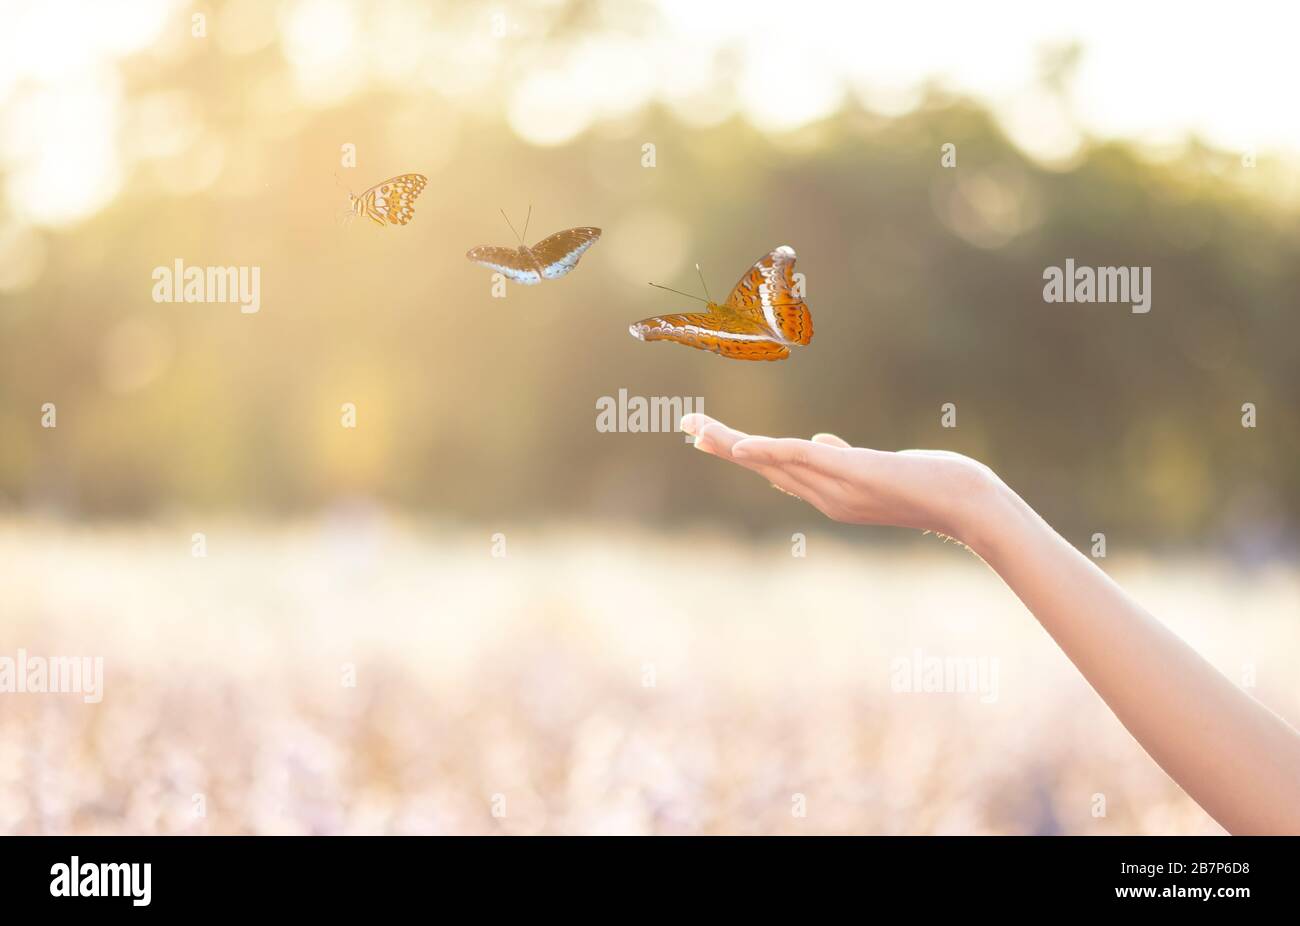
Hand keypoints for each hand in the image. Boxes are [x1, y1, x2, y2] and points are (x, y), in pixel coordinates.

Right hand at [679, 413, 1005, 546]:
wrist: (970, 506)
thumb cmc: (932, 486)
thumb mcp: (881, 468)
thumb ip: (846, 457)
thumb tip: (824, 442)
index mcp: (828, 493)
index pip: (774, 469)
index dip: (739, 452)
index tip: (711, 437)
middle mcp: (824, 495)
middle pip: (762, 466)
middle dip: (722, 445)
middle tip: (686, 426)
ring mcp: (837, 487)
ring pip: (774, 461)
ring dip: (733, 444)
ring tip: (699, 429)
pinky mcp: (854, 473)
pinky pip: (803, 460)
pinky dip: (769, 452)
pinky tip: (743, 445)